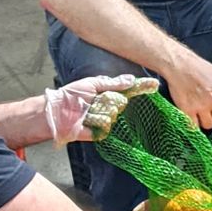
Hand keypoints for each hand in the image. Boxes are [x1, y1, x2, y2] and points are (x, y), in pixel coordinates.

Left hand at [43, 74, 159, 143]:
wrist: (56, 113)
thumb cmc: (71, 96)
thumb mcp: (92, 84)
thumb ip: (112, 82)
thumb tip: (131, 80)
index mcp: (109, 92)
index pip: (129, 89)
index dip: (141, 87)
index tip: (155, 85)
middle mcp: (111, 105)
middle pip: (123, 101)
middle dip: (110, 99)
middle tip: (94, 100)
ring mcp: (108, 118)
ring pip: (115, 112)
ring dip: (100, 110)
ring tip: (87, 111)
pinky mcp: (103, 131)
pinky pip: (108, 124)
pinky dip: (97, 120)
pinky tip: (87, 120)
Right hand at [164, 53, 211, 130]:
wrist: (179, 65)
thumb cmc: (196, 67)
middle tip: (208, 114)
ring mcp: (201, 106)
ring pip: (208, 125)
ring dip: (203, 122)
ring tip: (199, 115)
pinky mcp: (188, 110)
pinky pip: (194, 125)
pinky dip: (192, 123)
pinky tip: (191, 117)